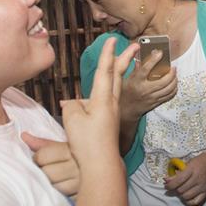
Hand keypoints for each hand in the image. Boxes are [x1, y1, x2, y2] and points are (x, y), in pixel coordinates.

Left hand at [23, 133, 80, 195]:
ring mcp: (80, 182)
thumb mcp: (67, 144)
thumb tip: (23, 136)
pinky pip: (63, 196)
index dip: (38, 157)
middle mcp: (76, 166)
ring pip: (53, 186)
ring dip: (51, 183)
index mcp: (71, 150)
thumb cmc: (86, 152)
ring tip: (57, 177)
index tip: (41, 158)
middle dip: (43, 171)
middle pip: (46, 173)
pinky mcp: (83, 194)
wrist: (110, 168)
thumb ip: (45, 143)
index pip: (42, 156)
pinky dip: (61, 192)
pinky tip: (65, 185)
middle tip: (49, 168)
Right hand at [63, 38, 137, 170]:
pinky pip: (109, 101)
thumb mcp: (73, 120)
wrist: (101, 165)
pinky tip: (97, 98)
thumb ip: (72, 105)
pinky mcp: (110, 122)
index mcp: (103, 100)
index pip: (105, 71)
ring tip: (120, 64)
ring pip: (115, 88)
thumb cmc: (87, 143)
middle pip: (118, 76)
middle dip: (124, 59)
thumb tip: (73, 103)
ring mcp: (113, 113)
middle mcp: (112, 104)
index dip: (107, 55)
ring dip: (117, 73)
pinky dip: (107, 91)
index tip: (112, 40)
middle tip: (133, 46)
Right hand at [121, 50, 177, 120]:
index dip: (154, 60)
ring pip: (169, 89)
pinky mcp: (156, 103)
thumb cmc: (126, 92)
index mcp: (136, 81)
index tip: (160, 53)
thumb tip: (143, 57)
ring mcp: (151, 98)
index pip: (146, 69)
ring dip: (175, 81)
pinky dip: (174, 90)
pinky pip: (169, 96)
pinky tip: (174, 85)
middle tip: (173, 67)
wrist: (126, 110)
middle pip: (163, 81)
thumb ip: (136, 68)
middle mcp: (145, 90)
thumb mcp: (127, 78)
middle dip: (172, 73)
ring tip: (175, 75)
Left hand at [164, 151, 205, 205]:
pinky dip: (189, 201)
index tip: (166, 185)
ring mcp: (203, 187)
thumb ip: (180, 170)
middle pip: (181, 190)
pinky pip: (196, 202)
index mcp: (192, 169)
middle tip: (173, 187)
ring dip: (181, 195)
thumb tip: (168, 179)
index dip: (169, 185)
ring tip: (180, 190)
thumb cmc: (203, 159)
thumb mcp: (190, 161)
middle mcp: (198, 179)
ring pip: (187, 197)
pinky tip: (187, 197)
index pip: (178, 181)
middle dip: (174, 189)